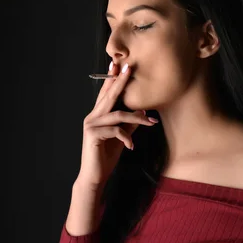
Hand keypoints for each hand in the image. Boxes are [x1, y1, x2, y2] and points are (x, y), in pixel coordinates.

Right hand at [77, 62, 158, 187]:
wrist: (95, 176)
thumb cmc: (106, 156)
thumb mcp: (121, 138)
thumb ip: (128, 124)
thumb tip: (142, 113)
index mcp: (97, 115)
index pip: (105, 93)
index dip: (111, 79)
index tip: (118, 65)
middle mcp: (92, 117)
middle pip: (109, 96)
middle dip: (120, 81)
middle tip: (129, 68)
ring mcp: (91, 125)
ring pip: (117, 114)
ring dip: (136, 117)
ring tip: (151, 122)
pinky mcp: (93, 135)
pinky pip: (116, 130)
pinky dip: (127, 137)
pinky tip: (131, 146)